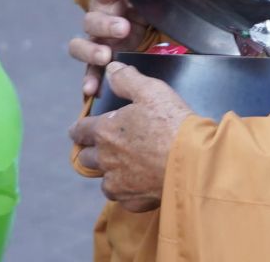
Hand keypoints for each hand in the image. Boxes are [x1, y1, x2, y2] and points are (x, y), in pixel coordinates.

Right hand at [67, 0, 148, 98]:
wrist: (138, 24)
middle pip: (92, 19)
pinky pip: (89, 72)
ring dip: (91, 51)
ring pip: (81, 45)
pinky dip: (90, 80)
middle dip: (106, 24)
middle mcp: (98, 17)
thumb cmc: (143, 6)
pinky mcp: (97, 62)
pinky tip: (92, 89)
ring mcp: (95, 41)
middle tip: (123, 28)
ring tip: (105, 56)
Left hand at [70, 63, 193, 210]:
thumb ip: (127, 79)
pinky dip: (128, 190)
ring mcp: (118, 182)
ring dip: (110, 173)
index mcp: (105, 131)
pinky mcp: (132, 200)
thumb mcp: (151, 90)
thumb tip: (111, 70)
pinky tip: (140, 182)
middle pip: (87, 157)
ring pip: (104, 180)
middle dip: (93, 151)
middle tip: (104, 147)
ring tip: (124, 166)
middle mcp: (105, 159)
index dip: (78, 129)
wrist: (192, 159)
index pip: (79, 130)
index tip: (77, 131)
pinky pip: (122, 196)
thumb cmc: (171, 122)